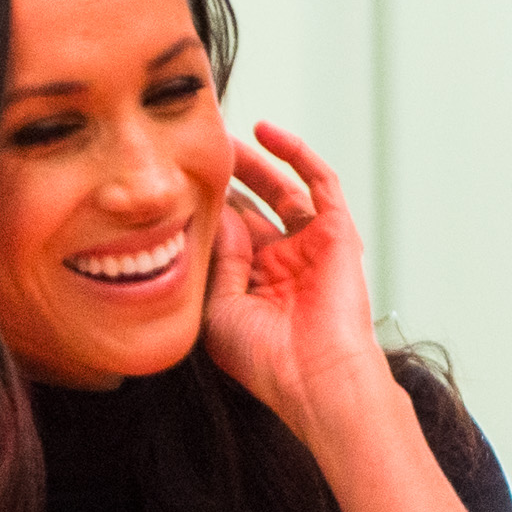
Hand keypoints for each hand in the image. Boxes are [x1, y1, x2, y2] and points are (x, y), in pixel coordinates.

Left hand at [200, 119, 398, 443]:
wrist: (314, 377)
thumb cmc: (264, 358)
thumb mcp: (219, 308)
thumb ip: (217, 258)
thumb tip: (216, 211)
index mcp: (254, 285)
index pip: (227, 235)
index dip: (205, 208)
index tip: (173, 184)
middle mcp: (284, 263)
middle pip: (253, 208)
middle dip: (227, 179)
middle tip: (196, 150)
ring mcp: (312, 247)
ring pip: (283, 190)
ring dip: (256, 162)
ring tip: (224, 138)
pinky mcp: (338, 234)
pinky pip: (320, 183)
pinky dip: (296, 155)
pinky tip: (267, 134)